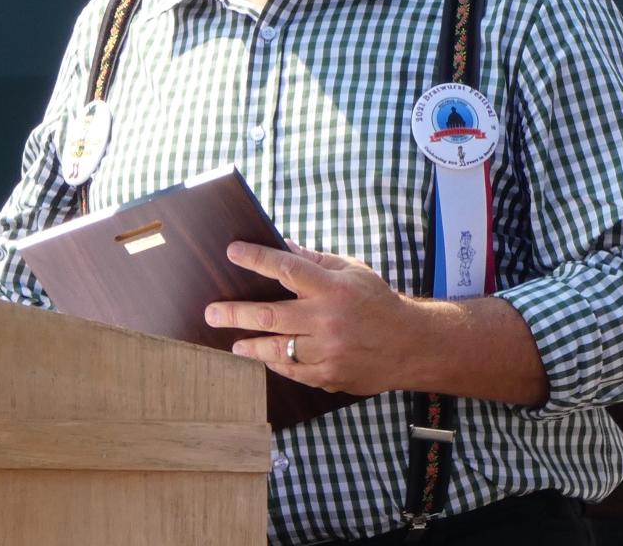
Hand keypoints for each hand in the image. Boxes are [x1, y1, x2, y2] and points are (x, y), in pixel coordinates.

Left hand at [204, 240, 415, 394]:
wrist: (411, 345)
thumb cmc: (378, 301)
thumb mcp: (352, 270)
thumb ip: (316, 261)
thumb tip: (283, 246)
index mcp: (333, 288)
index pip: (287, 268)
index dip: (257, 259)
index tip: (233, 251)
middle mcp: (327, 320)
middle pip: (271, 315)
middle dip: (235, 314)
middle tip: (211, 312)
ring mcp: (327, 352)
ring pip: (277, 349)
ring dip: (250, 345)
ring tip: (232, 342)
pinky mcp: (329, 376)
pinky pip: (293, 370)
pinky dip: (275, 363)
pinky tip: (263, 357)